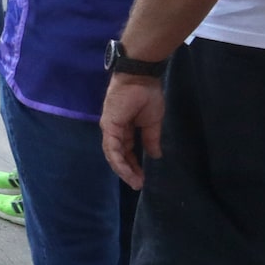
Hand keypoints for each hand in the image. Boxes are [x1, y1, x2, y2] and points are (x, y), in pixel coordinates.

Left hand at [100, 73, 164, 190]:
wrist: (141, 79)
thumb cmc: (147, 96)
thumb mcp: (152, 122)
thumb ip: (151, 139)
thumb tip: (156, 155)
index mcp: (123, 130)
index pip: (125, 152)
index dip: (133, 166)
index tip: (142, 179)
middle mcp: (114, 131)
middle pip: (118, 156)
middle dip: (128, 171)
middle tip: (138, 185)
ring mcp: (110, 129)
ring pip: (113, 155)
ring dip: (123, 170)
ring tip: (135, 182)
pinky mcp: (109, 126)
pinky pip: (112, 147)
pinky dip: (118, 160)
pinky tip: (126, 170)